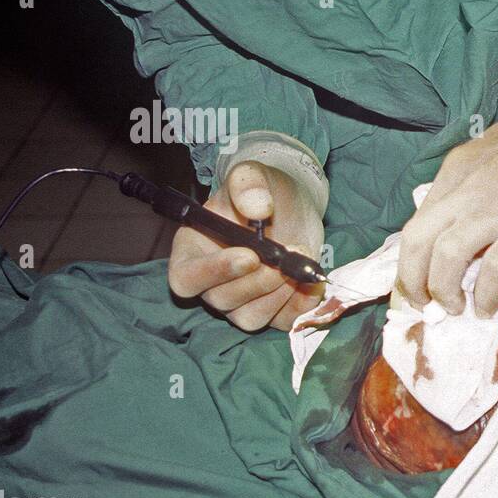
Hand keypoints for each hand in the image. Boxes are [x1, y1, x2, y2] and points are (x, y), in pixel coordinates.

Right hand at [168, 160, 324, 330]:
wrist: (292, 205)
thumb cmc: (262, 191)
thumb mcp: (252, 174)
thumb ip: (248, 184)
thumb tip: (259, 209)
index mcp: (193, 250)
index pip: (185, 278)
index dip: (214, 273)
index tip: (250, 256)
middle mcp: (212, 282)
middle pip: (222, 300)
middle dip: (259, 281)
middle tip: (286, 254)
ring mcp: (241, 300)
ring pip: (250, 318)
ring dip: (279, 294)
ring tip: (300, 261)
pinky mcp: (272, 309)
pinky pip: (281, 323)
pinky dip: (300, 307)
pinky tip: (312, 282)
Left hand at [397, 60, 497, 316]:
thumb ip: (477, 181)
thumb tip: (469, 218)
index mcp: (459, 167)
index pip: (418, 220)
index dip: (411, 258)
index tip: (418, 279)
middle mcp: (467, 187)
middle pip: (417, 243)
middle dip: (413, 281)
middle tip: (425, 303)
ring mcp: (496, 209)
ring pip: (445, 260)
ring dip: (443, 293)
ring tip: (454, 309)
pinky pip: (492, 273)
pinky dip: (485, 297)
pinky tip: (488, 308)